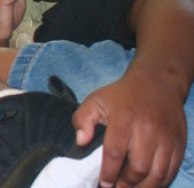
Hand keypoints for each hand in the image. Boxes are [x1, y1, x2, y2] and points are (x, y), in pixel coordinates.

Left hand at [73, 71, 184, 187]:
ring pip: (158, 173)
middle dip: (126, 183)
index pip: (114, 152)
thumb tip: (81, 141)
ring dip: (143, 187)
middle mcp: (148, 129)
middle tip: (116, 187)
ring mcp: (166, 138)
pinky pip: (171, 170)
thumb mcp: (96, 100)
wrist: (157, 83)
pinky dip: (160, 182)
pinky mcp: (179, 143)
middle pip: (139, 167)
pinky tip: (148, 184)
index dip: (108, 172)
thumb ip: (83, 119)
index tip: (103, 183)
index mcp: (124, 119)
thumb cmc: (122, 95)